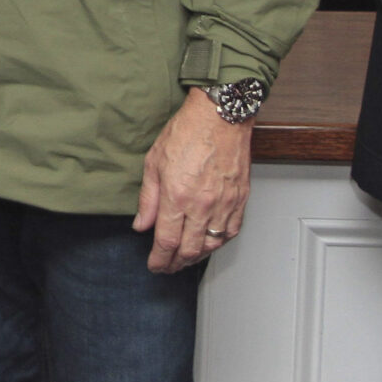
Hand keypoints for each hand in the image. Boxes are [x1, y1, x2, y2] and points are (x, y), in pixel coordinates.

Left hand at [133, 90, 252, 272]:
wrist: (220, 116)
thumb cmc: (187, 132)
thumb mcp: (154, 162)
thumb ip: (148, 199)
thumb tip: (142, 224)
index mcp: (177, 196)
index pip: (166, 242)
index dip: (159, 259)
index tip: (154, 265)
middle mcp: (202, 205)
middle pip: (189, 250)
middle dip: (175, 263)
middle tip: (167, 266)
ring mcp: (224, 204)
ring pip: (212, 245)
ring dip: (197, 256)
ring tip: (186, 257)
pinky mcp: (239, 200)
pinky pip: (231, 231)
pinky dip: (218, 242)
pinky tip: (209, 242)